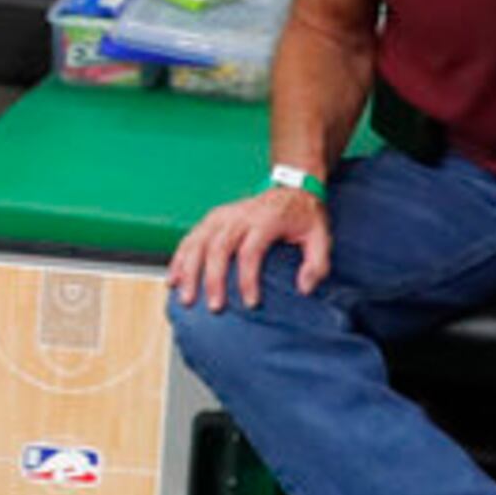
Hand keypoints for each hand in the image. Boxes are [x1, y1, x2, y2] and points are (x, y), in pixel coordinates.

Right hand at [167, 183, 329, 312]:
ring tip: (186, 297)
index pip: (250, 251)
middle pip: (218, 248)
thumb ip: (317, 263)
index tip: (250, 303)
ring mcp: (221, 216)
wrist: (290, 188)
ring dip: (189, 272)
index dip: (248, 279)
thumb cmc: (303, 216)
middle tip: (214, 306)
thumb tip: (303, 288)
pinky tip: (174, 278)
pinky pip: (189, 239)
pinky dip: (179, 259)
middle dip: (213, 280)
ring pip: (198, 243)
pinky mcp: (211, 219)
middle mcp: (239, 216)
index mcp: (265, 220)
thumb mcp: (321, 236)